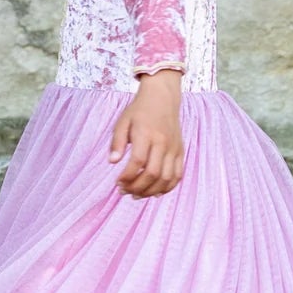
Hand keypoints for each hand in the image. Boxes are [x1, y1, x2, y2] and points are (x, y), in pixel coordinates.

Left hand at [109, 72, 184, 197]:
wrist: (162, 98)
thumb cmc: (139, 111)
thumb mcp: (122, 122)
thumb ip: (117, 142)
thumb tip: (112, 161)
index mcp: (146, 134)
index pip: (138, 161)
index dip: (127, 176)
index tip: (118, 182)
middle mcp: (162, 142)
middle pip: (153, 173)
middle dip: (137, 187)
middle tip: (125, 191)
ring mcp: (174, 148)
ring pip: (166, 178)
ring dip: (151, 191)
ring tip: (137, 194)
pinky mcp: (180, 152)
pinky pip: (177, 175)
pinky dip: (167, 187)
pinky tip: (154, 192)